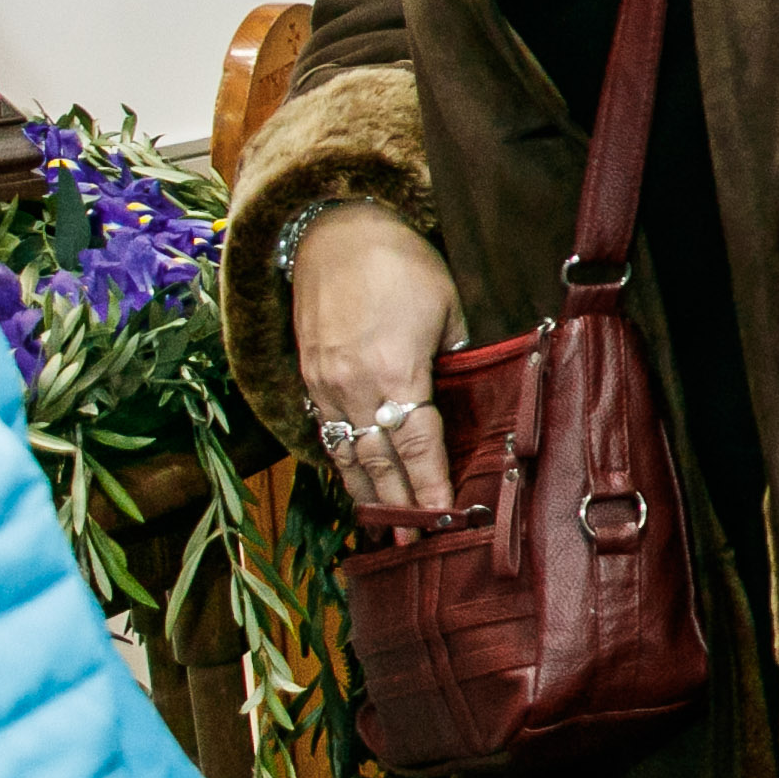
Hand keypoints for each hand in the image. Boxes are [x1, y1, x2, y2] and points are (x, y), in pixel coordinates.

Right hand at [284, 201, 457, 516]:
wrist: (332, 233)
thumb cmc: (402, 264)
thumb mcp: (449, 306)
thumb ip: (458, 357)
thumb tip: (472, 392)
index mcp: (394, 372)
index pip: (417, 446)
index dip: (431, 487)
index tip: (446, 518)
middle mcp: (351, 387)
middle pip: (378, 462)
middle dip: (398, 507)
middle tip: (416, 544)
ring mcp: (323, 385)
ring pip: (347, 454)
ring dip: (367, 495)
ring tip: (385, 530)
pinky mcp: (306, 378)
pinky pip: (326, 433)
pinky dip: (343, 464)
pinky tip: (356, 485)